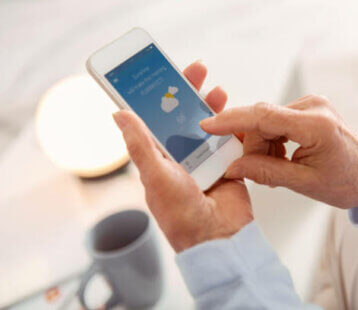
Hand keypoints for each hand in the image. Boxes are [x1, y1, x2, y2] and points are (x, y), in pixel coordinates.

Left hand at [113, 61, 252, 251]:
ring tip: (218, 92)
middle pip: (185, 117)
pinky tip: (236, 115)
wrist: (218, 237)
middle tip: (197, 71)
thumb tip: (118, 114)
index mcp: (159, 158)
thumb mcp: (155, 176)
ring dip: (213, 107)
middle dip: (190, 93)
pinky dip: (234, 127)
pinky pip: (231, 140)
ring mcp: (206, 159)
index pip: (156, 119)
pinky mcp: (228, 163)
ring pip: (209, 125)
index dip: (160, 97)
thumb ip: (140, 145)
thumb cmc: (181, 214)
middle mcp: (182, 156)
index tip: (164, 76)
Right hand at [200, 96, 357, 208]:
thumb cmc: (345, 182)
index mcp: (316, 125)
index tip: (208, 125)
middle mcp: (313, 107)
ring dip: (263, 144)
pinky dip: (272, 139)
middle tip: (259, 170)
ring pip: (266, 121)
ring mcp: (311, 104)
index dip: (232, 120)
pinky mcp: (308, 108)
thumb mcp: (304, 183)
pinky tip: (282, 155)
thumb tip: (233, 167)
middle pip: (262, 120)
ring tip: (278, 165)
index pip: (264, 116)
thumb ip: (266, 172)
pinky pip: (276, 120)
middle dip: (253, 146)